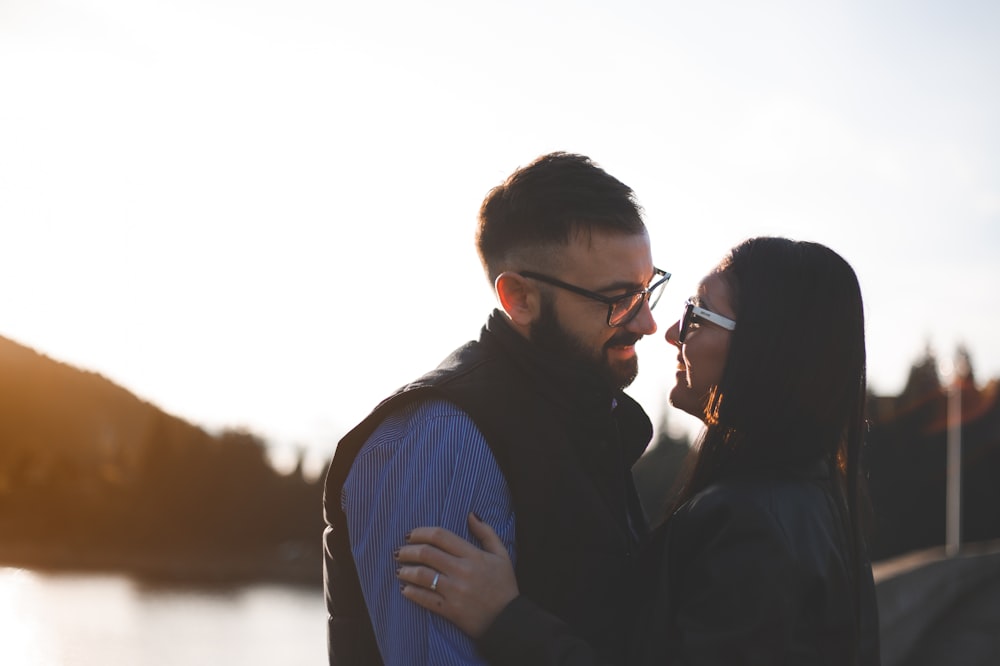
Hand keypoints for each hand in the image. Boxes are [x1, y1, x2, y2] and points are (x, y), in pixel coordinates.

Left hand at [396, 512, 518, 637]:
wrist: (509, 620)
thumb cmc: (504, 585)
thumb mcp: (502, 555)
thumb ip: (486, 533)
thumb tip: (471, 514)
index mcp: (473, 555)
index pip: (441, 536)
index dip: (421, 532)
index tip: (410, 535)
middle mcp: (462, 571)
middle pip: (427, 553)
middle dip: (408, 550)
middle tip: (400, 551)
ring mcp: (455, 591)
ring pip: (422, 575)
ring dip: (406, 570)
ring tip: (399, 569)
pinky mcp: (450, 610)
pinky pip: (424, 598)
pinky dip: (411, 592)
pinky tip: (404, 588)